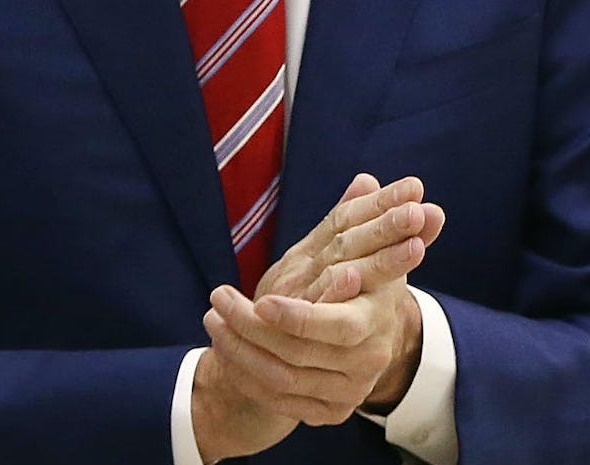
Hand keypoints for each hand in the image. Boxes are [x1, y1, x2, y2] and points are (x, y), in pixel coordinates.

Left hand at [191, 176, 439, 457]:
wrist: (372, 337)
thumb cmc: (363, 281)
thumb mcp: (366, 248)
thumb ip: (366, 215)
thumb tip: (366, 178)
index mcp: (377, 319)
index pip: (338, 326)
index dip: (299, 317)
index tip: (263, 301)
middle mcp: (367, 361)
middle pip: (298, 354)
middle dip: (251, 328)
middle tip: (217, 299)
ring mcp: (348, 391)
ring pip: (281, 379)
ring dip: (239, 349)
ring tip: (212, 317)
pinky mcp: (329, 411)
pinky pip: (277, 400)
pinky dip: (245, 375)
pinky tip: (224, 345)